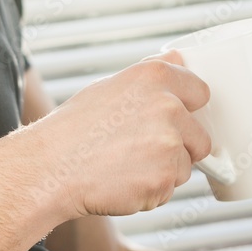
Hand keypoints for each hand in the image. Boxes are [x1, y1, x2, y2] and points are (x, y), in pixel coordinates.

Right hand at [29, 50, 211, 217]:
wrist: (50, 168)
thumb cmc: (75, 130)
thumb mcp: (110, 86)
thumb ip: (151, 77)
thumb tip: (179, 58)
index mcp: (155, 77)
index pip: (201, 92)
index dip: (188, 111)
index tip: (172, 121)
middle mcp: (169, 106)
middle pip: (200, 138)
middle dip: (178, 149)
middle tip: (139, 151)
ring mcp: (169, 143)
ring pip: (185, 166)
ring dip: (163, 172)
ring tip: (125, 166)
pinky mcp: (164, 178)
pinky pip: (170, 190)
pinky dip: (151, 192)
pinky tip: (122, 182)